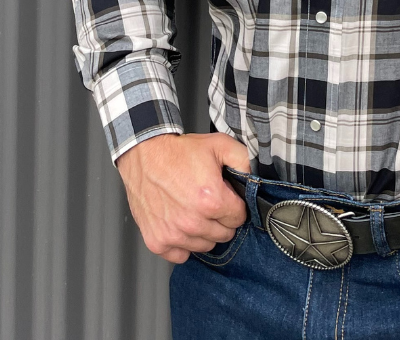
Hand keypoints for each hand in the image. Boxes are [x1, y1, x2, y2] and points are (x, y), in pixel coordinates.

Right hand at [116, 132, 250, 263]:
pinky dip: (183, 244)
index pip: (238, 218)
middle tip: (208, 201)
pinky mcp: (157, 242)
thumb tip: (254, 179)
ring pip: (205, 246)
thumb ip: (243, 161)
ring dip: (204, 231)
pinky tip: (181, 224)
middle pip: (224, 234)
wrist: (145, 155)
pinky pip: (181, 255)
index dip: (234, 204)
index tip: (224, 196)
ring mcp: (173, 234)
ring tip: (194, 210)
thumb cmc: (179, 152)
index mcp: (211, 200)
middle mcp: (193, 222)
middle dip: (221, 218)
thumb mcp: (219, 144)